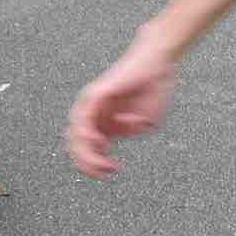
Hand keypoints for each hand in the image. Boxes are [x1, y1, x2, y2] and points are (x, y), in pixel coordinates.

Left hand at [65, 38, 179, 176]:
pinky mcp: (96, 94)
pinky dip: (86, 132)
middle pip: (78, 146)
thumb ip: (130, 130)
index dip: (96, 165)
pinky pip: (82, 117)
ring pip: (76, 134)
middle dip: (89, 163)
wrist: (159, 63)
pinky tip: (97, 141)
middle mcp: (94, 114)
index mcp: (104, 123)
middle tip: (106, 171)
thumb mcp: (144, 120)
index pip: (89, 150)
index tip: (112, 171)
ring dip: (85, 152)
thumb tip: (119, 132)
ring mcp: (92, 104)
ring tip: (101, 161)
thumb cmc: (154, 89)